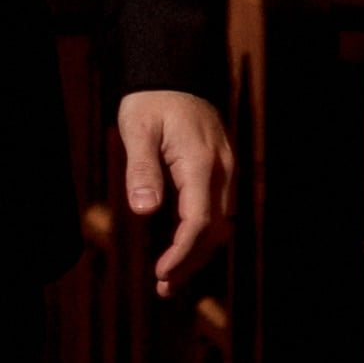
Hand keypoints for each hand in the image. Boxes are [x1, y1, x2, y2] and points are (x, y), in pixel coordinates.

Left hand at [118, 88, 231, 296]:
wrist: (175, 75)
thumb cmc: (151, 101)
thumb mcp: (137, 129)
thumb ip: (141, 169)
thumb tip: (145, 210)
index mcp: (199, 162)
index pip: (199, 220)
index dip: (182, 251)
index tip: (162, 272)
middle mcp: (221, 170)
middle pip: (214, 230)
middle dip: (191, 261)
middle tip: (163, 287)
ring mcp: (226, 171)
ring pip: (221, 224)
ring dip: (199, 253)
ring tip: (171, 279)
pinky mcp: (222, 172)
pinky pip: (219, 211)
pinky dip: (204, 235)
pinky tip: (184, 250)